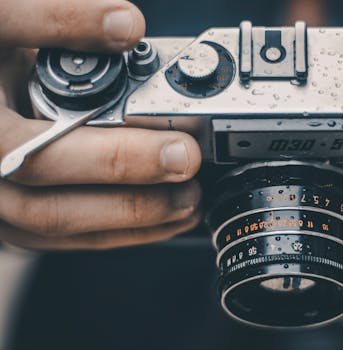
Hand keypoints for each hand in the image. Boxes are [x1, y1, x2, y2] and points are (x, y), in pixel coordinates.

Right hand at [0, 0, 201, 249]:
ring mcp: (1, 203)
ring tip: (188, 203)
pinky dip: (119, 231)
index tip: (178, 147)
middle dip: (135, 199)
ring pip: (65, 231)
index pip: (44, 157)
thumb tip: (127, 26)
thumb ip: (54, 20)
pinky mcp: (19, 211)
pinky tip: (161, 217)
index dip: (117, 158)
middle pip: (56, 209)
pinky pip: (68, 234)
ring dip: (133, 224)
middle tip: (189, 172)